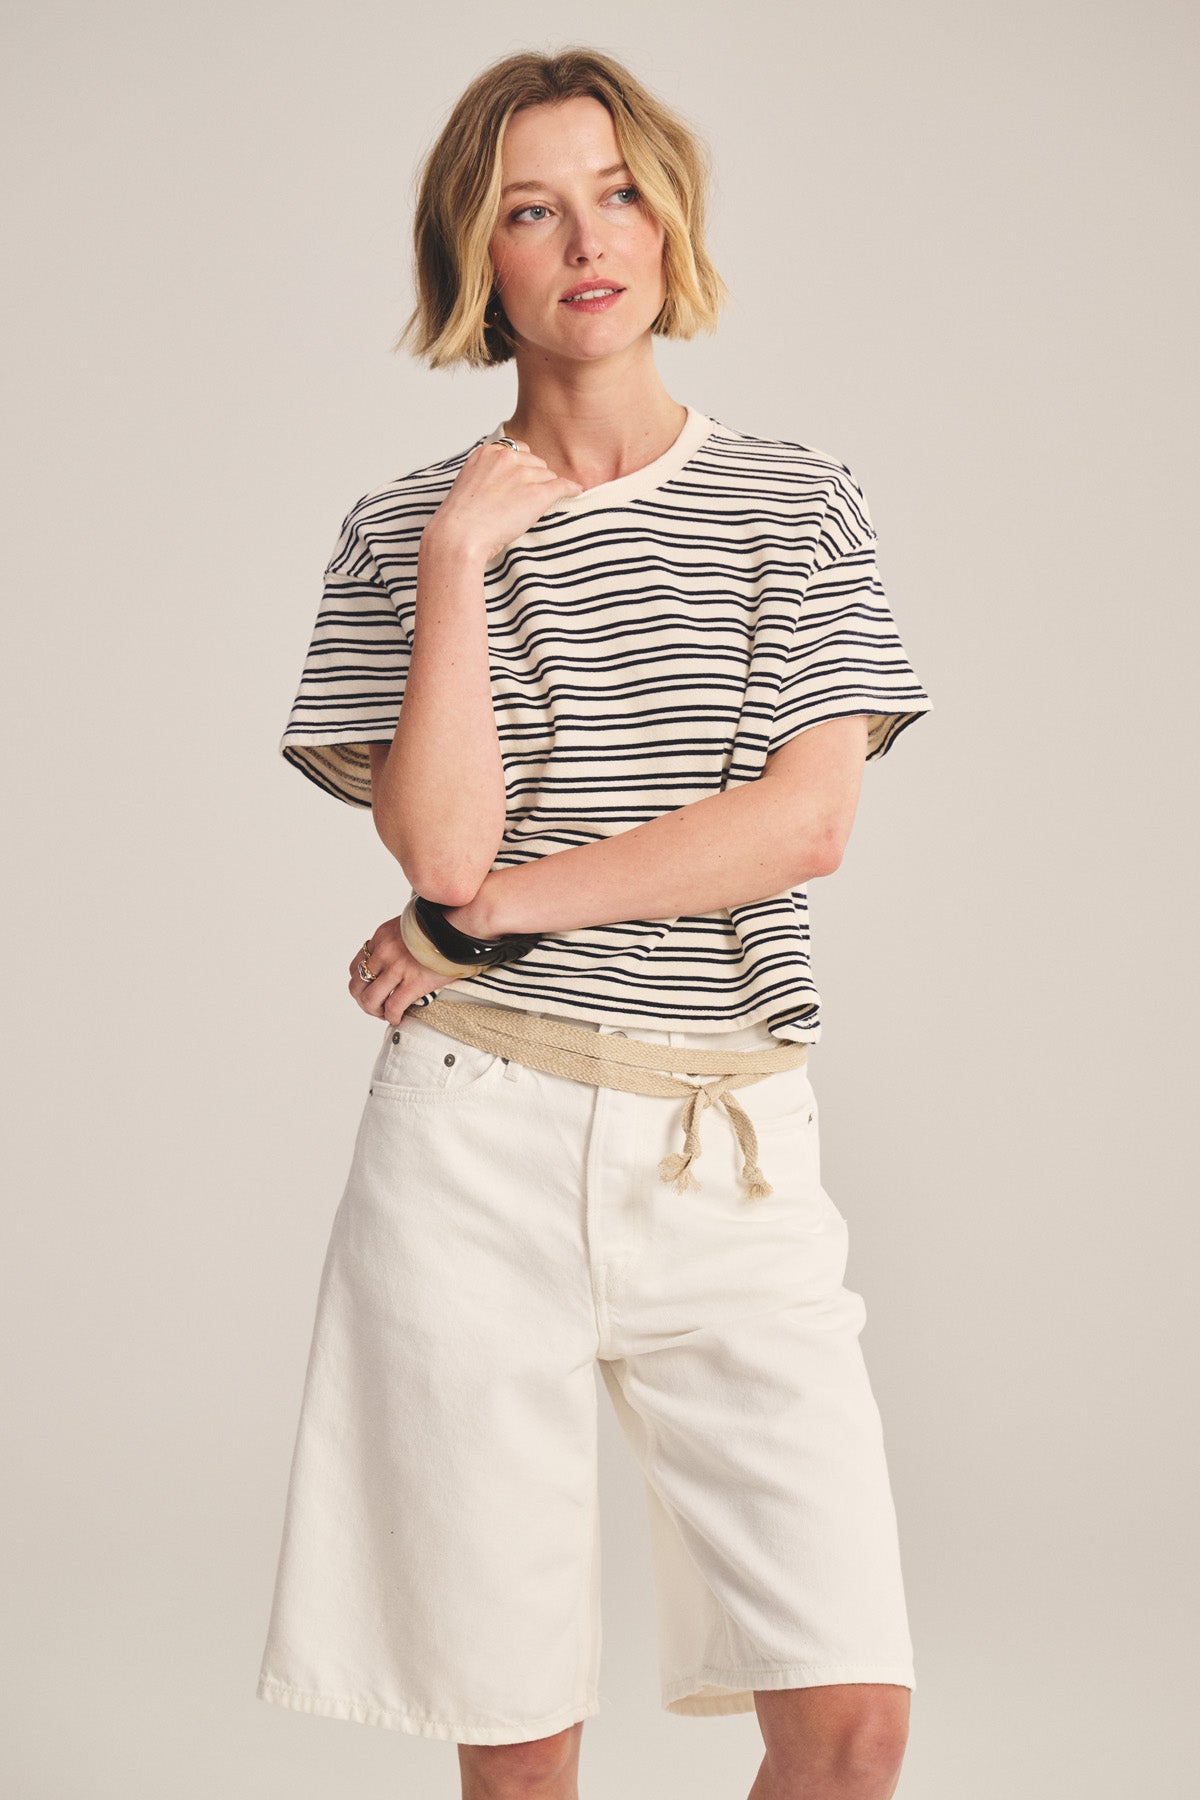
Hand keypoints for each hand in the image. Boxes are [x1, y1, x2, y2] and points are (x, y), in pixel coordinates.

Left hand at [348, 915, 462, 1023]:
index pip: (356, 966)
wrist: (461, 925)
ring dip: (376, 1012)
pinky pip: (393, 1007)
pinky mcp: (414, 982)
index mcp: (382, 936)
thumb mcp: (409, 926)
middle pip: (357, 985)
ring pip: (370, 999)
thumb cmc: (442, 926)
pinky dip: (393, 1017)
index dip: (362, 983)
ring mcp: (398, 967)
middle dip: (364, 1001)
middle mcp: (384, 951)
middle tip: (377, 1007)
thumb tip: (397, 960)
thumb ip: (397, 941)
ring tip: (386, 1014)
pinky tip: (399, 1018)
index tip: (373, 990)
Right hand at [424, 436, 583, 564]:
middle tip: (520, 502)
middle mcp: (506, 457)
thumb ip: (490, 474)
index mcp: (487, 452)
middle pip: (535, 463)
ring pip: (547, 477)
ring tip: (526, 511)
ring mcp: (522, 474)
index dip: (521, 468)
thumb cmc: (461, 520)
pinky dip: (570, 489)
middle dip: (533, 480)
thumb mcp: (471, 484)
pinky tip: (575, 492)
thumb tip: (509, 483)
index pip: (518, 450)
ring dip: (543, 491)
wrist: (459, 536)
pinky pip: (562, 486)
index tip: (518, 483)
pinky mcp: (537, 492)